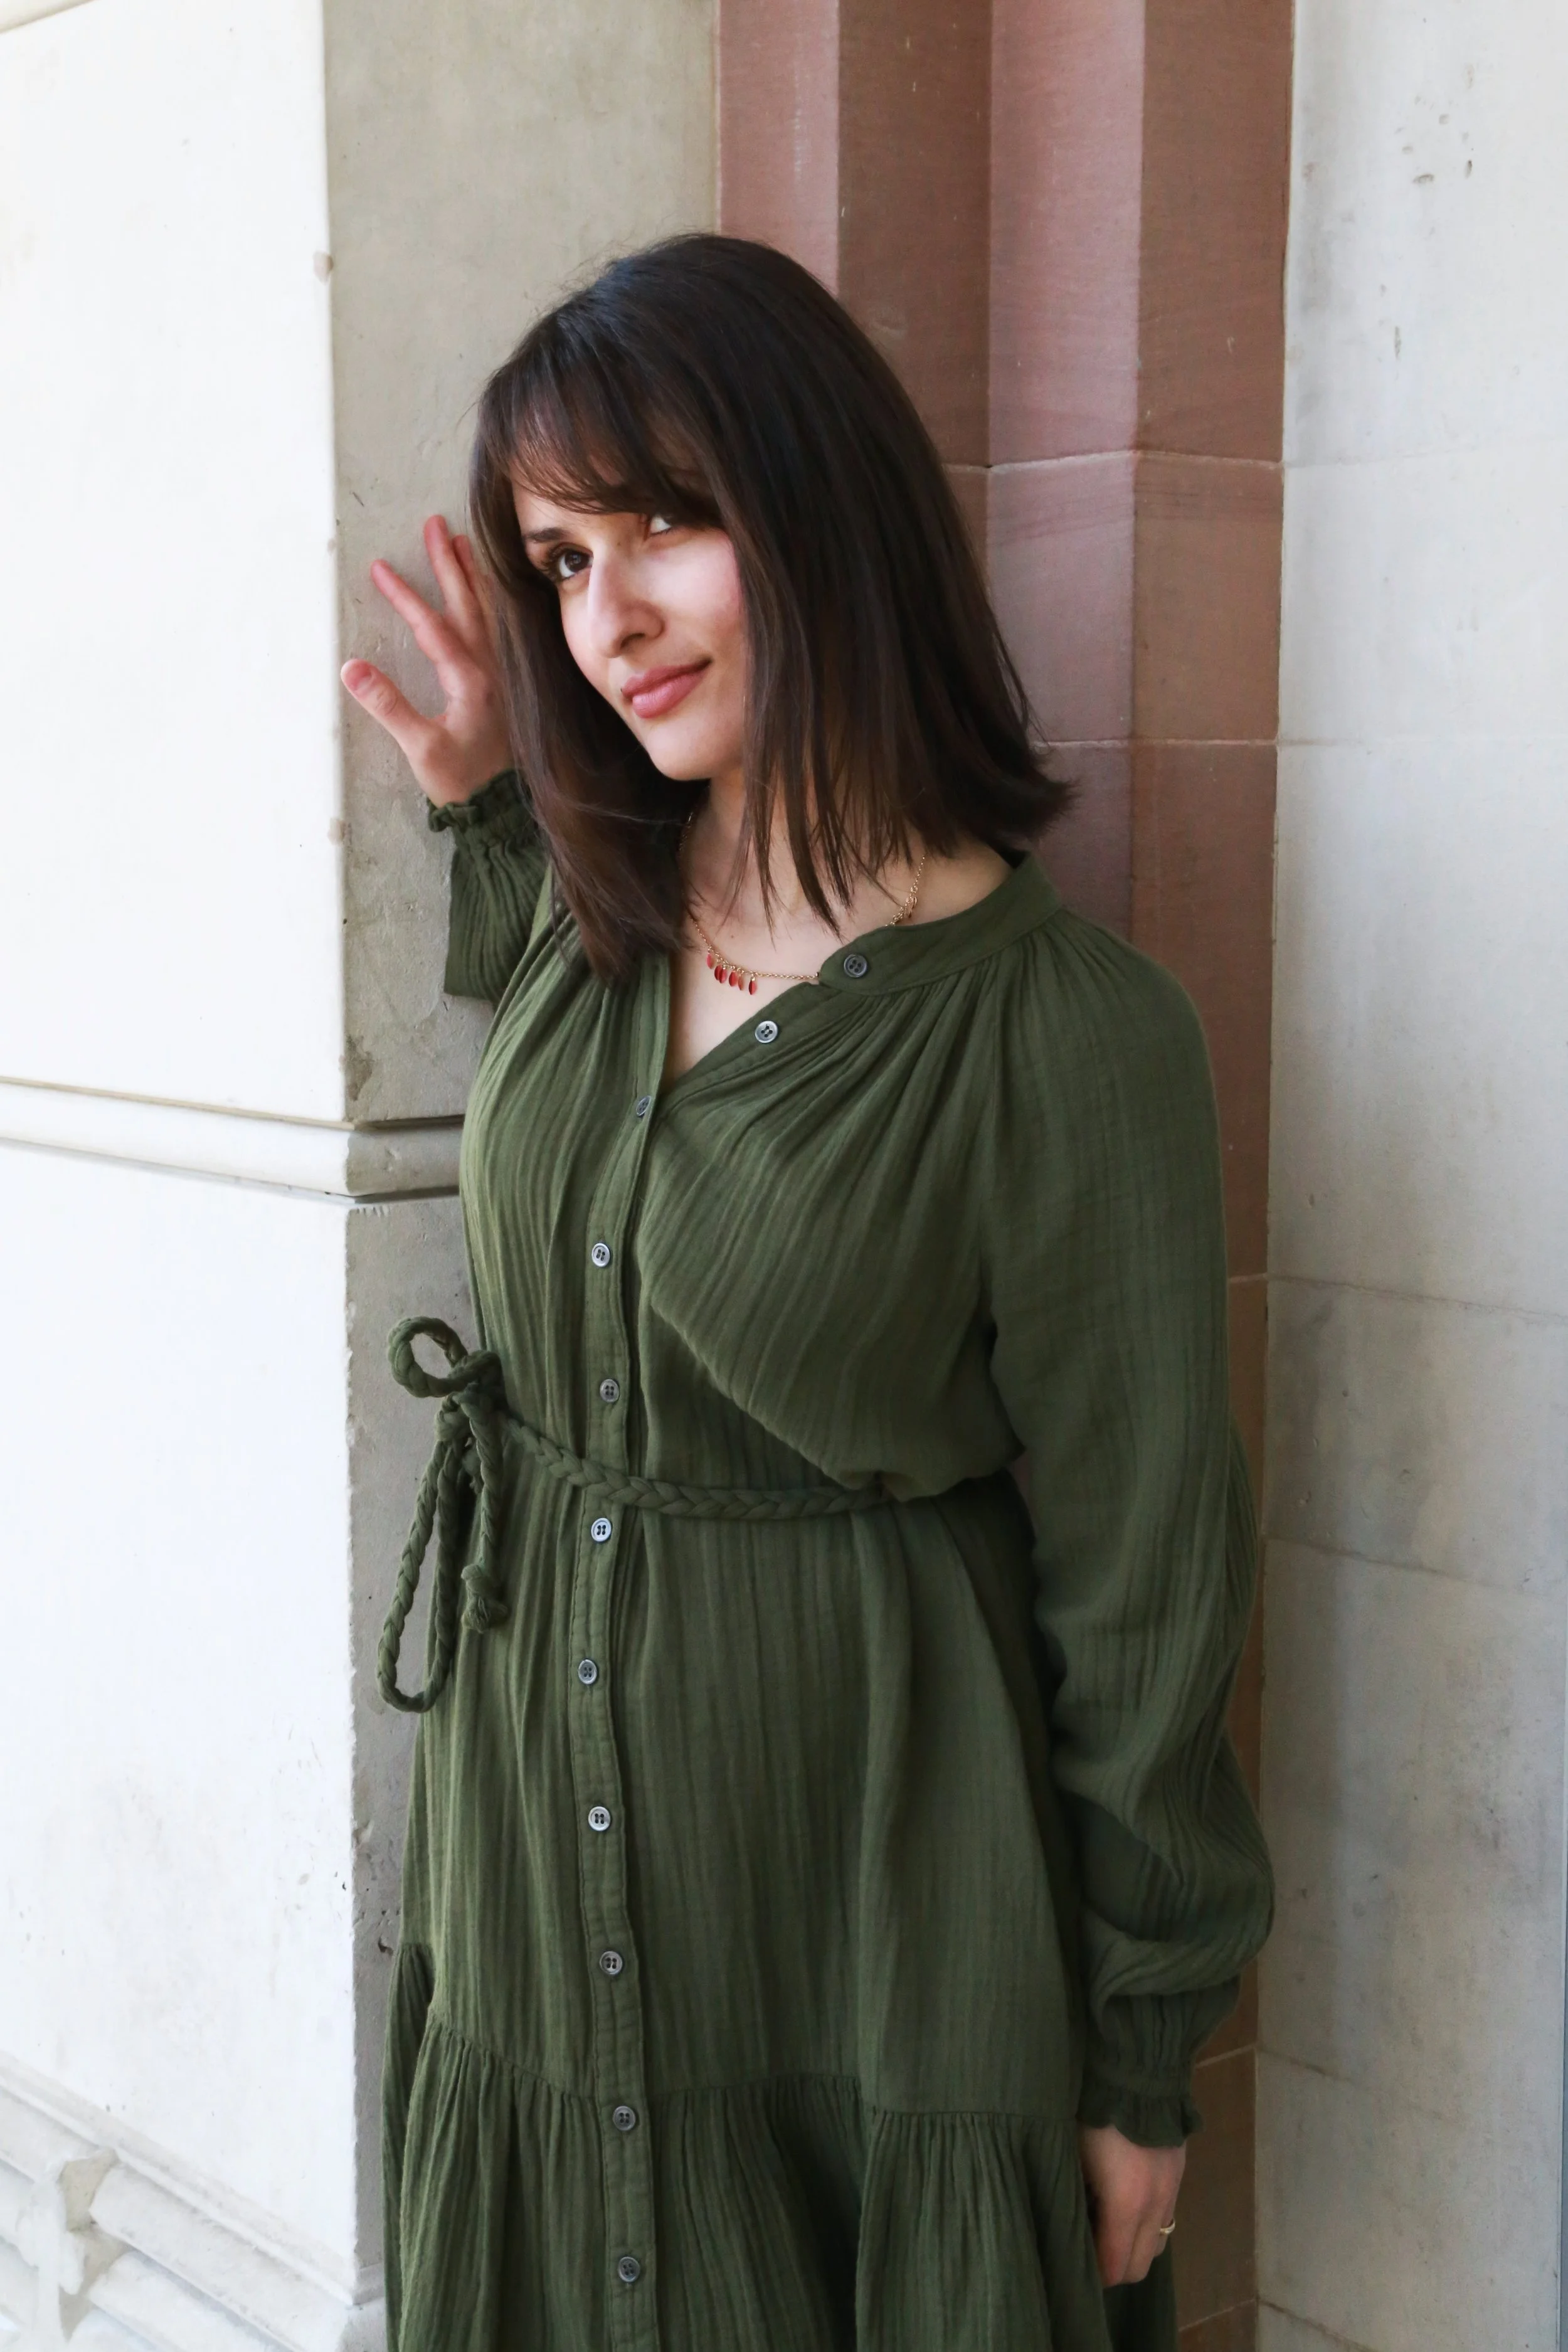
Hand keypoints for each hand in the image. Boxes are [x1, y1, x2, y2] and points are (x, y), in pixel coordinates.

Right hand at [340, 515, 511, 806]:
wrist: (505, 810)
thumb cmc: (465, 784)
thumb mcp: (421, 750)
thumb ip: (388, 707)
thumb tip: (350, 668)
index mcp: (470, 680)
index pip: (433, 626)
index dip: (406, 595)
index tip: (381, 568)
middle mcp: (492, 670)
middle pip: (469, 604)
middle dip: (450, 563)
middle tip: (436, 525)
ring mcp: (504, 676)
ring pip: (490, 614)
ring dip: (475, 577)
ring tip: (463, 544)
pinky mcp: (510, 686)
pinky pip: (501, 631)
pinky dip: (493, 605)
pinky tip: (490, 596)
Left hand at [1077, 2124, 1185, 2286]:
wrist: (1139, 2074)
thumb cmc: (1095, 2115)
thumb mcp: (1074, 2156)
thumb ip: (1075, 2198)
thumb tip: (1070, 2225)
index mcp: (1126, 2206)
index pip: (1114, 2267)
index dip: (1094, 2275)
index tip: (1074, 2263)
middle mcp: (1154, 2208)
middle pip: (1139, 2266)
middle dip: (1114, 2269)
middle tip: (1089, 2249)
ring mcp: (1171, 2193)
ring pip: (1156, 2246)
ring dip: (1133, 2248)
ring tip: (1107, 2226)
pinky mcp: (1178, 2177)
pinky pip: (1164, 2219)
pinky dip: (1146, 2225)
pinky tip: (1125, 2203)